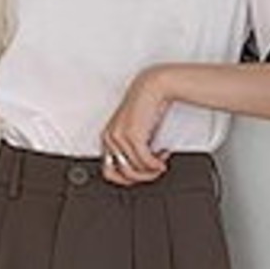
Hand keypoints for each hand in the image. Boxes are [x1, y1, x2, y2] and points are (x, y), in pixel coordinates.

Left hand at [102, 67, 172, 185]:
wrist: (152, 89)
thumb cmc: (146, 109)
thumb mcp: (134, 133)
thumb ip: (130, 152)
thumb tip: (138, 174)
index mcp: (106, 138)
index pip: (109, 173)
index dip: (128, 179)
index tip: (141, 174)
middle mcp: (109, 137)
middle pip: (125, 174)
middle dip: (144, 177)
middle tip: (154, 171)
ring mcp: (119, 137)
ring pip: (136, 170)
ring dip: (153, 169)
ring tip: (161, 160)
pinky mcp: (132, 136)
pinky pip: (146, 162)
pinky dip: (157, 164)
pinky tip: (163, 156)